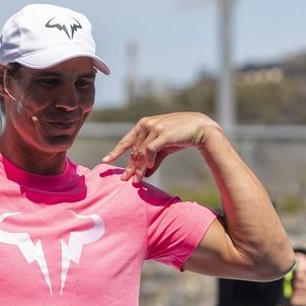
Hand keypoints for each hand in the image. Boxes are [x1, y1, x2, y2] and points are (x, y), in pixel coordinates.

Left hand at [101, 113, 223, 181]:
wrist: (200, 128)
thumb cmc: (181, 136)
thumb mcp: (164, 147)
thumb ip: (154, 159)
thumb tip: (145, 173)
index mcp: (143, 125)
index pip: (126, 141)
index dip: (116, 152)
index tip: (105, 161)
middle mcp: (146, 124)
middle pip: (134, 150)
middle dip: (130, 167)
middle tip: (125, 180)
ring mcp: (155, 128)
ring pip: (141, 153)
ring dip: (139, 168)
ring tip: (137, 180)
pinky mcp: (163, 134)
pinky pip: (150, 150)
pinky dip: (148, 160)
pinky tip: (148, 170)